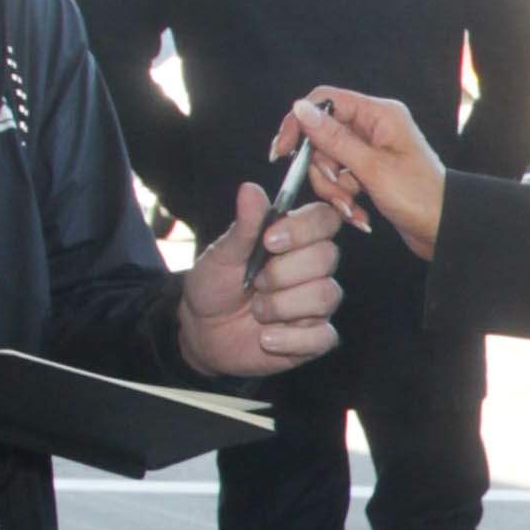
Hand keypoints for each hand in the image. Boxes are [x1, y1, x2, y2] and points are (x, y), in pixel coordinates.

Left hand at [177, 182, 342, 378]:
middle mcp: (313, 269)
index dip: (304, 228)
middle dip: (283, 272)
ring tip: (258, 311)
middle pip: (326, 257)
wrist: (202, 332)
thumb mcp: (222, 255)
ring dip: (281, 306)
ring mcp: (317, 304)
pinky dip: (290, 339)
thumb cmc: (214, 287)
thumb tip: (250, 189)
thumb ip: (243, 227)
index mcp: (295, 240)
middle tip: (255, 283)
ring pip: (325, 296)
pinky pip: (323, 337)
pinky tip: (266, 338)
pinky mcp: (315, 338)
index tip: (269, 241)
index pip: (325, 219)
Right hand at [272, 89, 446, 259]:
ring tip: (353, 209)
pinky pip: (342, 180)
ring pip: (329, 162)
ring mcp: (371, 151)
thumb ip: (333, 138)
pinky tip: (361, 217)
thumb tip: (300, 109)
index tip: (283, 152)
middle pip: (323, 136)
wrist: (445, 231)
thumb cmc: (420, 197)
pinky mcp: (370, 173)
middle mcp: (374, 127)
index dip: (300, 123)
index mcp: (379, 114)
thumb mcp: (372, 168)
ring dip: (334, 190)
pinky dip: (345, 199)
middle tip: (339, 190)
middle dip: (323, 169)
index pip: (325, 101)